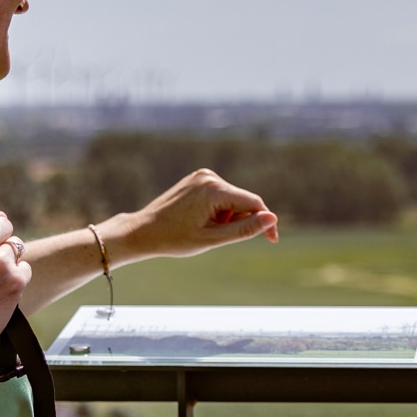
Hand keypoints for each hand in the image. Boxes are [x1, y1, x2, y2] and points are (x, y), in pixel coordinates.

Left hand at [106, 168, 278, 261]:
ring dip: (227, 217)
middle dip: (239, 221)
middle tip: (217, 237)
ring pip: (232, 199)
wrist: (143, 231)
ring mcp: (202, 175)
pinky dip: (218, 210)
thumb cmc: (175, 239)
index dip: (265, 222)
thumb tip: (272, 219)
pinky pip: (220, 196)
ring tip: (205, 229)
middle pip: (243, 201)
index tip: (273, 240)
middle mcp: (210, 176)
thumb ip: (245, 229)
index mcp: (214, 189)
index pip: (254, 204)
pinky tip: (200, 220)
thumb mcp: (213, 239)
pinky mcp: (197, 178)